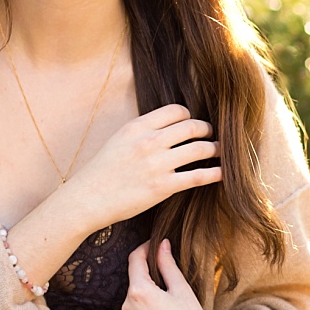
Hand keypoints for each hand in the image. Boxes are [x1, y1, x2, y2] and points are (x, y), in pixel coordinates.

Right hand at [62, 104, 220, 229]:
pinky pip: (199, 176)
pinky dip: (216, 173)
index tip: (192, 124)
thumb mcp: (117, 140)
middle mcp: (149, 141)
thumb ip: (142, 131)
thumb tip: (167, 127)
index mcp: (137, 126)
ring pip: (201, 148)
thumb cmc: (101, 171)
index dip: (189, 116)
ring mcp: (157, 164)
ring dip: (216, 149)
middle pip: (193, 126)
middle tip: (211, 136)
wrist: (87, 199)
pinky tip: (222, 173)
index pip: (177, 111)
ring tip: (219, 152)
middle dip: (207, 130)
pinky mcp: (163, 187)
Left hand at [121, 239, 240, 309]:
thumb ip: (167, 264)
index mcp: (139, 292)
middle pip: (135, 284)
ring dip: (146, 302)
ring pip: (133, 304)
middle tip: (171, 289)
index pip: (134, 260)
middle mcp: (126, 309)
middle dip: (149, 281)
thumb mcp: (182, 289)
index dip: (144, 249)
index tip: (152, 245)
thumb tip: (161, 244)